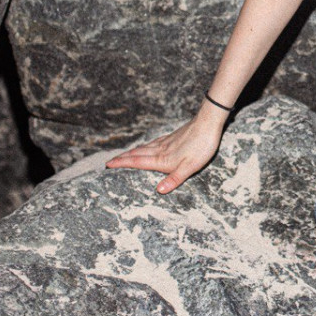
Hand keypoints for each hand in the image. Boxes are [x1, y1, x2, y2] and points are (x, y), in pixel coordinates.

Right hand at [105, 114, 224, 193]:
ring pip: (144, 148)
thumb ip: (174, 179)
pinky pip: (153, 143)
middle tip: (109, 162)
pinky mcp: (173, 137)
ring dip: (132, 152)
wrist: (208, 123)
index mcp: (162, 159)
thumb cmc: (201, 146)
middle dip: (122, 158)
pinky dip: (145, 146)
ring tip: (124, 155)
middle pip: (137, 154)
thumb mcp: (190, 167)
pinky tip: (147, 146)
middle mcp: (161, 149)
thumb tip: (159, 191)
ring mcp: (166, 142)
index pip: (137, 162)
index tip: (108, 165)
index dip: (122, 164)